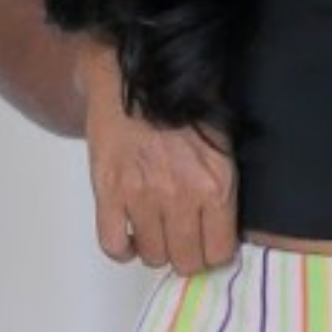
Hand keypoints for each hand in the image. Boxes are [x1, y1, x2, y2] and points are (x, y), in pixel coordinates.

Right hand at [83, 47, 239, 273]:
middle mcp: (180, 197)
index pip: (219, 253)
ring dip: (155, 248)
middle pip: (186, 261)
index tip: (208, 241)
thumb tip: (223, 228)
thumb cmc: (183, 100)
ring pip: (152, 256)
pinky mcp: (107, 191)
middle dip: (186, 255)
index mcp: (215, 185)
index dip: (213, 252)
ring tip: (156, 230)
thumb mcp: (223, 141)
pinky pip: (113, 245)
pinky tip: (129, 236)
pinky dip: (122, 248)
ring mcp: (141, 196)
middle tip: (182, 239)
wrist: (135, 71)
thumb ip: (224, 186)